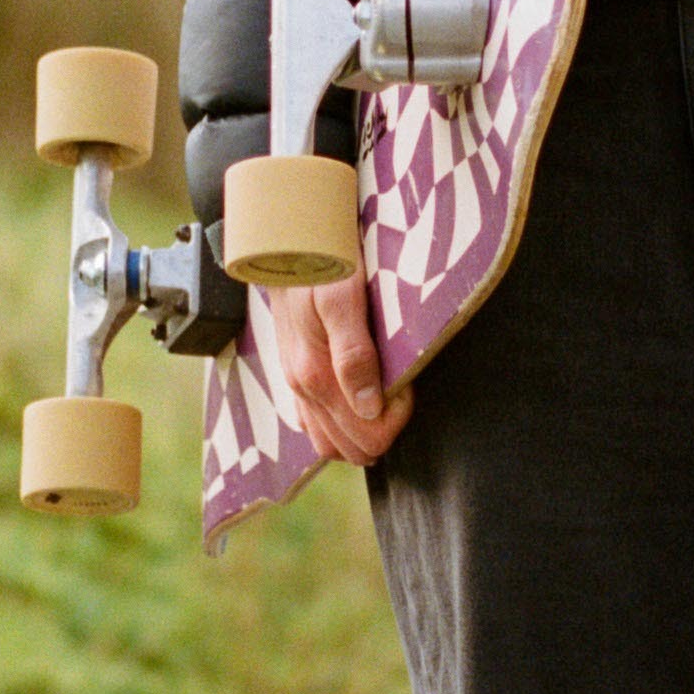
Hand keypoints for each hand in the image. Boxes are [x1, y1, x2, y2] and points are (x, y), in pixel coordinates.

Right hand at [260, 274, 414, 466]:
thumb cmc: (321, 265)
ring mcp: (297, 386)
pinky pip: (315, 425)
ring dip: (362, 432)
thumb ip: (354, 354)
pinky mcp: (296, 377)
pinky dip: (340, 425)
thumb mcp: (342, 298)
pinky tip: (359, 398)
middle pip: (351, 448)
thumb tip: (370, 408)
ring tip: (384, 396)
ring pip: (330, 443)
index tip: (406, 382)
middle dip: (384, 427)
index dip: (398, 415)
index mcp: (316, 376)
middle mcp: (303, 389)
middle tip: (399, 387)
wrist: (286, 245)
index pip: (367, 435)